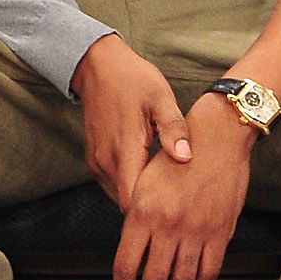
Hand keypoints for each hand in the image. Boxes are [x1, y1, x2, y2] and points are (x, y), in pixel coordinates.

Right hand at [72, 33, 192, 209]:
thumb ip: (173, 129)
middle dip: (150, 210)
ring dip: (139, 200)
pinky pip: (112, 185)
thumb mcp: (160, 98)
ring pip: (118, 196)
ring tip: (168, 197)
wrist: (98, 65)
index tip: (178, 214)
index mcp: (124, 150)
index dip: (154, 214)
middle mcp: (106, 161)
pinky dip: (129, 187)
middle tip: (180, 210)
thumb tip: (186, 157)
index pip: (134, 202)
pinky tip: (150, 180)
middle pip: (127, 205)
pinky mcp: (94, 159)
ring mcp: (97, 162)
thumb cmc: (133, 79)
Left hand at [112, 94, 254, 279]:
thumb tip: (133, 248)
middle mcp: (168, 226)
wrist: (217, 139)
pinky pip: (209, 270)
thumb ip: (136, 215)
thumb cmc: (177, 155)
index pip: (127, 264)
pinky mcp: (220, 232)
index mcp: (143, 212)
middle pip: (154, 279)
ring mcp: (196, 231)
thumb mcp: (145, 180)